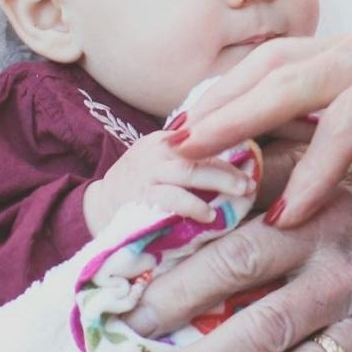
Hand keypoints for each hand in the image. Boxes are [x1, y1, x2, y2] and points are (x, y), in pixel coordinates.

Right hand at [83, 130, 254, 235]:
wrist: (96, 207)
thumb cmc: (138, 187)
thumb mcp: (162, 163)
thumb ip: (191, 161)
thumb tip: (236, 167)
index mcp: (166, 139)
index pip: (204, 136)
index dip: (231, 146)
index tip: (254, 158)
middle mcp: (158, 150)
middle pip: (201, 151)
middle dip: (230, 166)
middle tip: (252, 181)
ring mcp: (148, 172)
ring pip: (190, 171)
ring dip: (219, 182)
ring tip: (241, 194)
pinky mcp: (141, 197)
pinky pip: (172, 199)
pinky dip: (193, 206)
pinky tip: (210, 215)